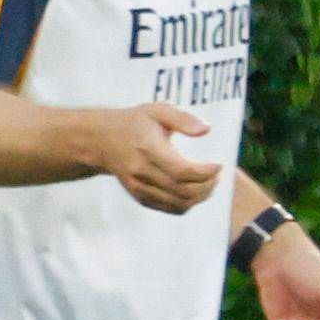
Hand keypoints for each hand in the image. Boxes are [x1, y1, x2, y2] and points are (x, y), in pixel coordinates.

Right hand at [95, 102, 222, 213]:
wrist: (101, 141)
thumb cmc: (133, 123)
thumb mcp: (157, 111)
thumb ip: (183, 119)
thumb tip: (206, 130)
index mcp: (148, 150)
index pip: (182, 171)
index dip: (206, 173)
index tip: (218, 164)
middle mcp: (142, 172)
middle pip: (184, 191)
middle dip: (208, 186)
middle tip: (216, 175)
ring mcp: (139, 187)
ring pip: (179, 204)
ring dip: (200, 197)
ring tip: (209, 183)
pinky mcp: (140, 196)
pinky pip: (170, 208)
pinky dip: (187, 203)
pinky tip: (194, 191)